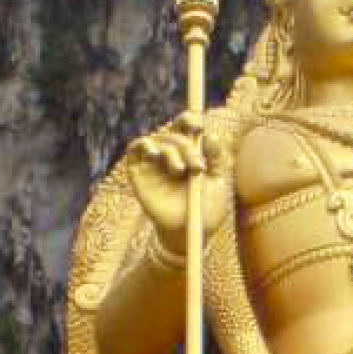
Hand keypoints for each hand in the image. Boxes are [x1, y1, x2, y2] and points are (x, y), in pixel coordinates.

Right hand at [125, 113, 231, 251]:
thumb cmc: (206, 209)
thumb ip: (217, 159)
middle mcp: (170, 154)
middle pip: (173, 135)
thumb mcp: (218, 183)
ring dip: (171, 151)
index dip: (189, 120)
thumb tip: (211, 136)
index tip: (199, 127)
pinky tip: (154, 152)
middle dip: (187, 147)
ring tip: (180, 170)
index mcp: (190, 152)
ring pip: (157, 141)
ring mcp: (153, 162)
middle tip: (197, 167)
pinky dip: (143, 144)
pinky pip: (134, 149)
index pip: (185, 126)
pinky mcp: (138, 173)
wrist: (189, 233)